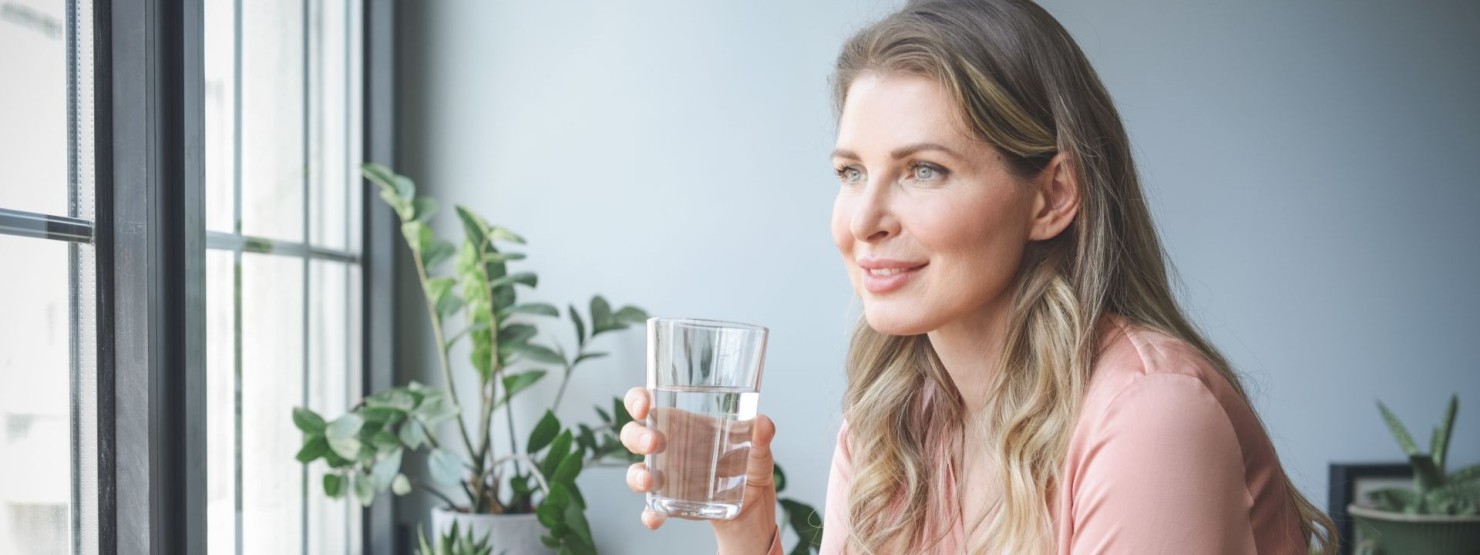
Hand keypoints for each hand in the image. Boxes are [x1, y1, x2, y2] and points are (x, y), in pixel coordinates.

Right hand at [620, 387, 778, 552]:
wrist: (753, 510)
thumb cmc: (748, 468)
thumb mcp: (758, 452)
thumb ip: (761, 438)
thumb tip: (763, 423)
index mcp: (683, 424)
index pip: (649, 403)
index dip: (637, 400)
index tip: (645, 404)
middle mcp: (668, 448)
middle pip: (634, 435)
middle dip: (637, 437)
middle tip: (654, 442)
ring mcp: (667, 477)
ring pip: (636, 470)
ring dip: (637, 474)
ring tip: (651, 480)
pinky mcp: (671, 504)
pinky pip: (652, 508)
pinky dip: (650, 513)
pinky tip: (655, 518)